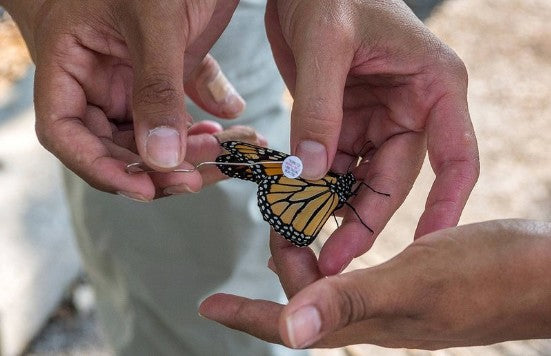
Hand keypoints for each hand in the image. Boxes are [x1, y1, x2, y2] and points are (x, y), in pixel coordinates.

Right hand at [3, 0, 242, 199]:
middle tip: (201, 176)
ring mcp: (134, 78)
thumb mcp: (152, 21)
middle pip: (116, 144)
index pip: (66, 132)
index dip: (99, 168)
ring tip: (226, 152)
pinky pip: (183, 111)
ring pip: (154, 136)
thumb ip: (156, 89)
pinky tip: (233, 126)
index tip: (142, 188)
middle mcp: (99, 78)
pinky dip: (207, 125)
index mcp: (72, 62)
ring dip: (189, 152)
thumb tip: (162, 160)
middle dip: (157, 169)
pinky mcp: (169, 72)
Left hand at [200, 220, 550, 348]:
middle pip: (307, 300)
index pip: (292, 326)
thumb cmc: (488, 276)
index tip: (209, 305)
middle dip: (284, 265)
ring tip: (295, 221)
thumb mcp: (414, 283)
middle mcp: (375, 315)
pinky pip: (359, 269)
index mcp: (368, 321)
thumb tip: (287, 335)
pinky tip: (341, 225)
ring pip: (331, 283)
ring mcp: (395, 299)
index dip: (248, 316)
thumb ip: (349, 304)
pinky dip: (339, 246)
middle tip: (274, 222)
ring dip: (308, 257)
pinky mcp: (414, 280)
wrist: (544, 273)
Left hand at [265, 0, 478, 272]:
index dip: (446, 206)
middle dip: (362, 219)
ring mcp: (377, 119)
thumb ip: (318, 109)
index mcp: (434, 87)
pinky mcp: (346, 122)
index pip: (456, 157)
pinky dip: (313, 186)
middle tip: (331, 258)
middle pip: (394, 179)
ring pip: (361, 178)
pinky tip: (292, 206)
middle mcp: (411, 109)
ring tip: (301, 236)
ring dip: (332, 207)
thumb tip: (309, 173)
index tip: (426, 248)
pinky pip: (333, 164)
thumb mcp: (325, 44)